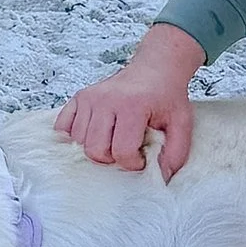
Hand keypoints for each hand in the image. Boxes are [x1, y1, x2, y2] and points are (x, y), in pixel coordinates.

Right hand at [57, 24, 202, 176]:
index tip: (141, 157)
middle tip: (125, 151)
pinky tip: (91, 135)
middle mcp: (106, 100)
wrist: (156, 67)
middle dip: (111, 159)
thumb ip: (175, 154)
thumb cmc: (167, 96)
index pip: (122, 151)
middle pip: (95, 149)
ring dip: (95, 148)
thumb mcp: (181, 124)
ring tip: (112, 141)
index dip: (133, 163)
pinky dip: (73, 135)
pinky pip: (64, 125)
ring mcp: (90, 97)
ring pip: (79, 141)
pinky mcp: (81, 96)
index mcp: (132, 106)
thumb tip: (162, 179)